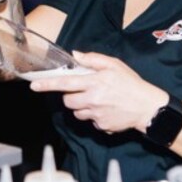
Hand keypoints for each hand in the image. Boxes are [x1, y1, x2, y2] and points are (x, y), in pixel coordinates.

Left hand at [29, 51, 167, 133]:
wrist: (148, 107)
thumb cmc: (131, 83)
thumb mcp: (114, 65)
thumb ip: (93, 59)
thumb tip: (75, 55)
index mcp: (94, 82)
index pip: (65, 83)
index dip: (47, 84)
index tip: (34, 85)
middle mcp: (92, 99)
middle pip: (67, 101)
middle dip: (70, 96)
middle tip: (83, 90)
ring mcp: (96, 115)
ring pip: (77, 112)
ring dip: (82, 106)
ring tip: (98, 99)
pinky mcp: (101, 126)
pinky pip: (90, 121)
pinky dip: (94, 115)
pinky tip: (106, 109)